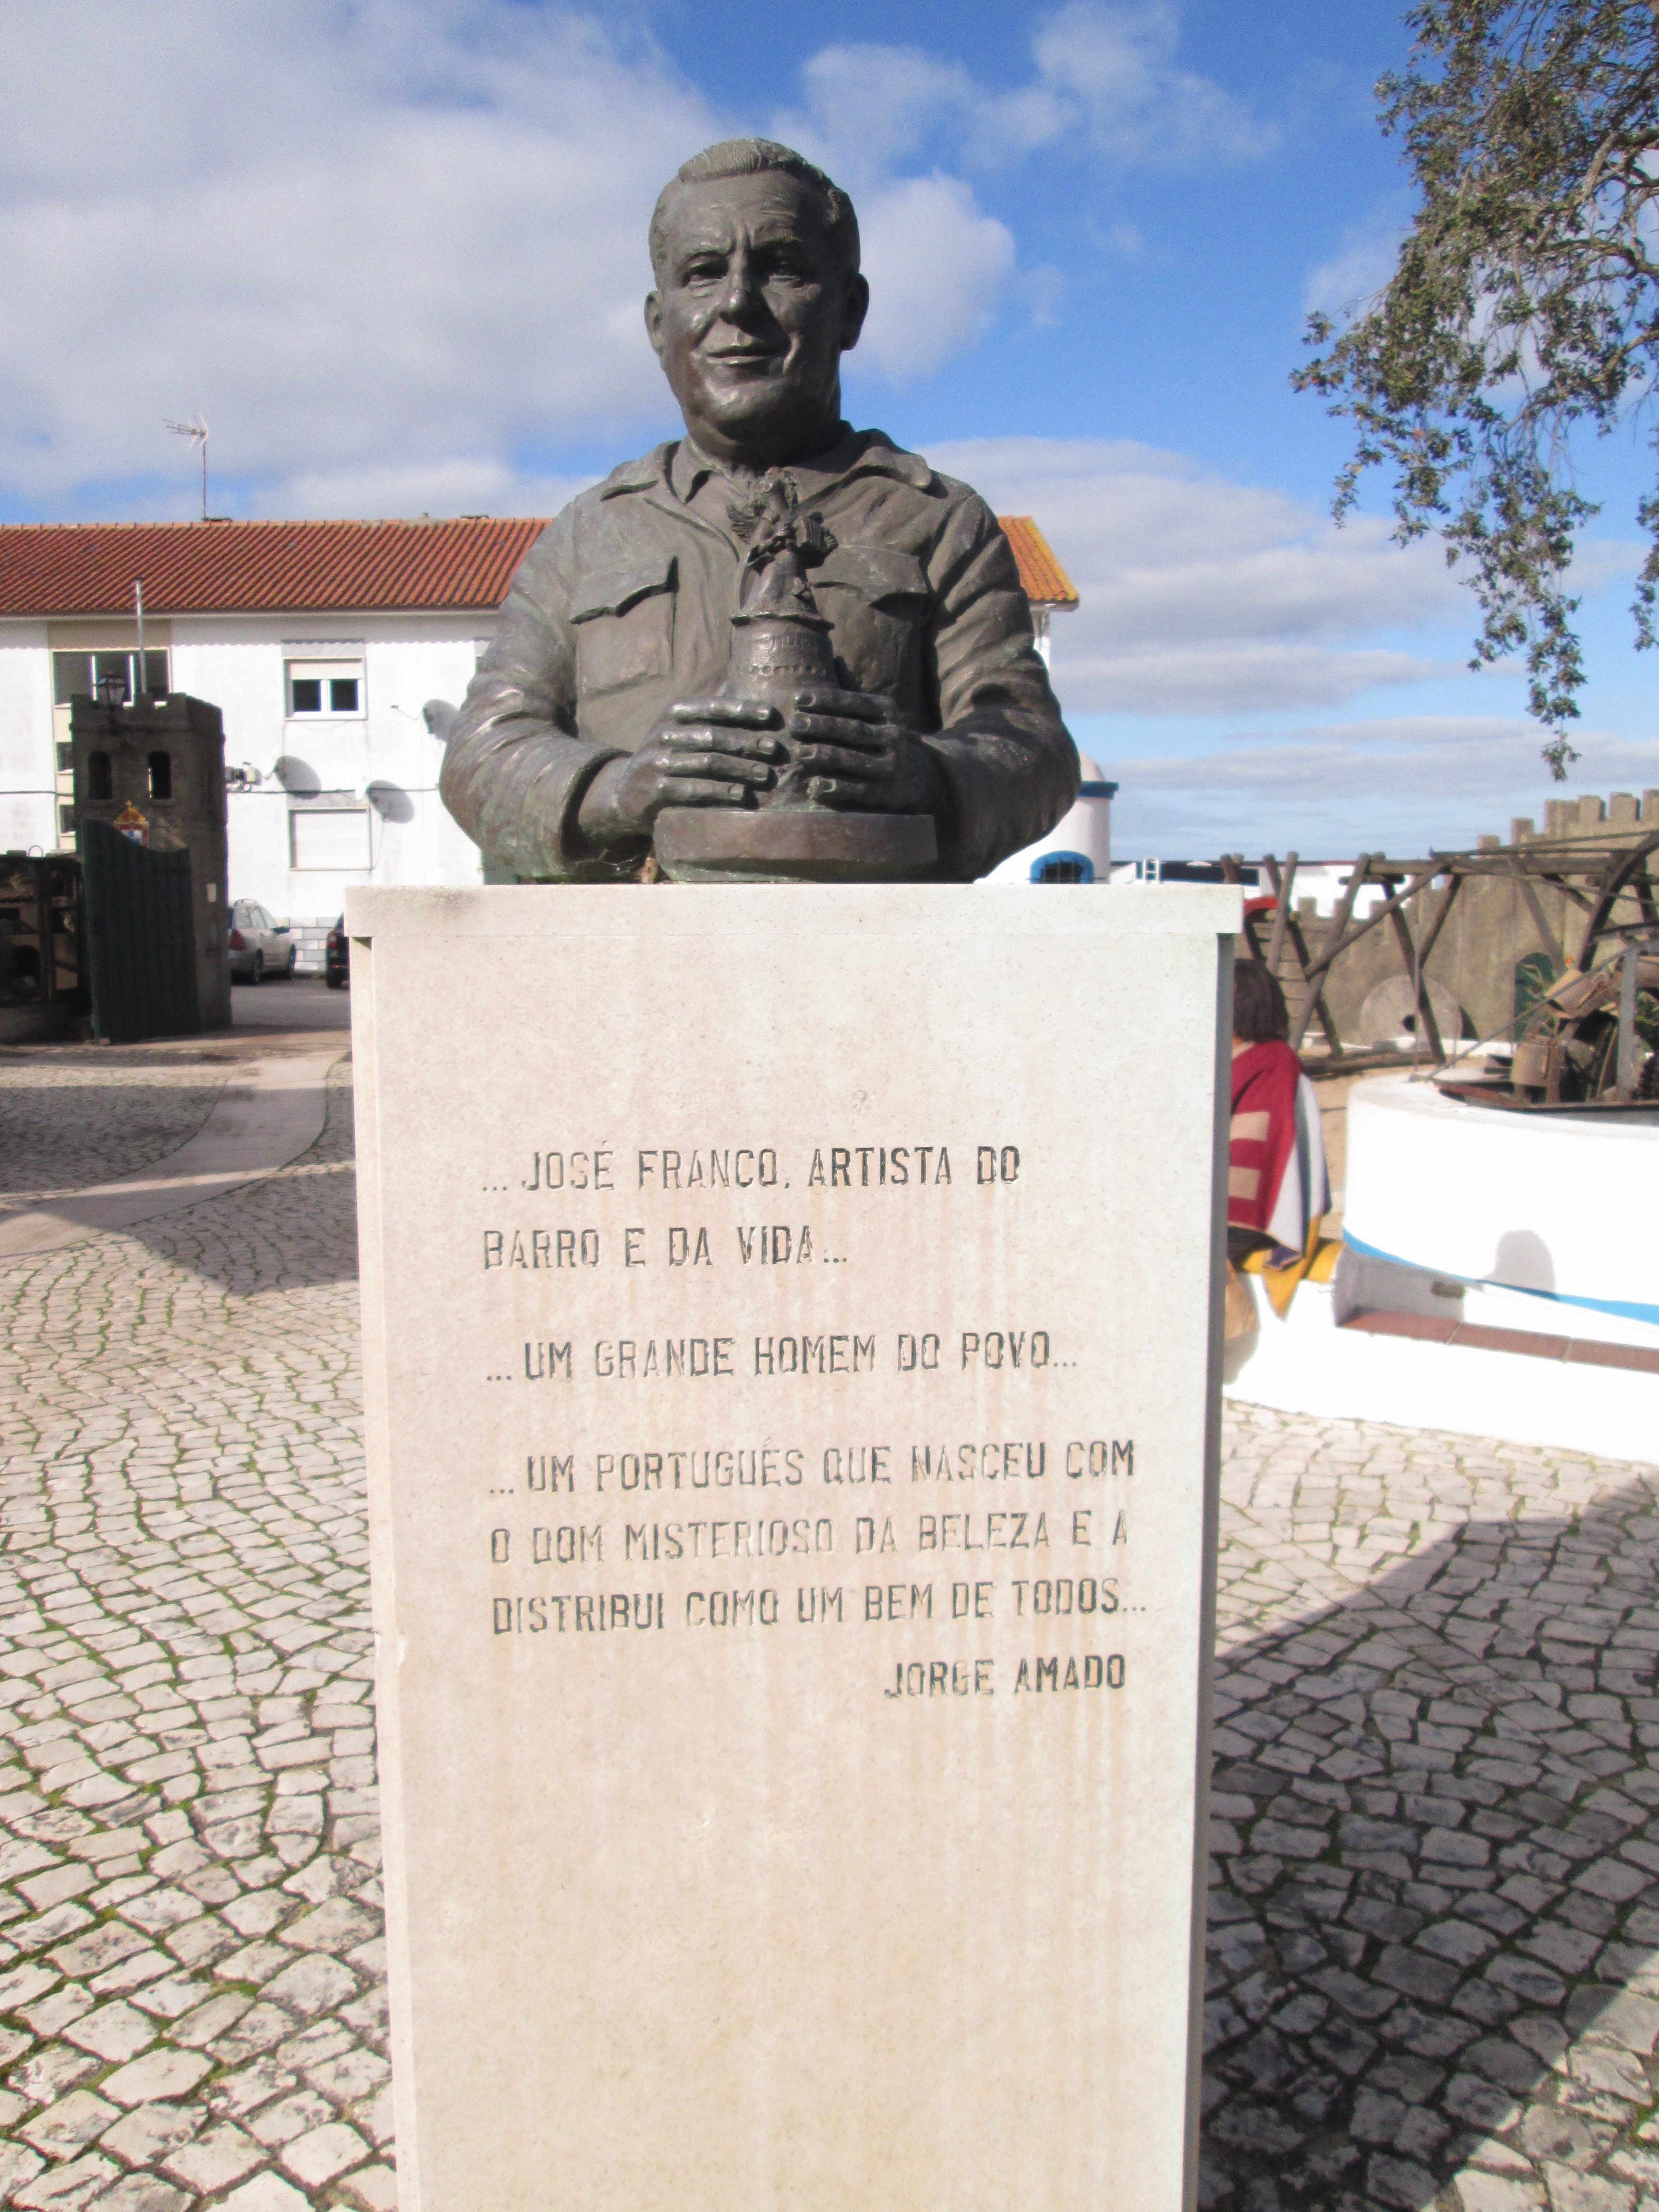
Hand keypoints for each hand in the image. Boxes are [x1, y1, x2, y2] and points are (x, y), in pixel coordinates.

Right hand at [579, 698, 782, 845]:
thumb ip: (709, 714)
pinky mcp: (655, 790)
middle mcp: (663, 734)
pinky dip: (720, 792)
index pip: (712, 707)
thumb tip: (751, 692)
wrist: (625, 791)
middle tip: (775, 749)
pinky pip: (693, 790)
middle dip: (747, 742)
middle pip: (713, 736)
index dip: (743, 710)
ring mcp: (657, 762)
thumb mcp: (680, 728)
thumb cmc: (668, 755)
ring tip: (766, 775)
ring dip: (740, 769)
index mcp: (673, 713)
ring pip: (707, 763)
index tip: (771, 716)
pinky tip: (742, 796)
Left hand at [783, 688, 943, 814]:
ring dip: (824, 756)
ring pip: (853, 759)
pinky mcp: (886, 793)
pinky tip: (814, 786)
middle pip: (852, 729)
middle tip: (794, 725)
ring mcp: (891, 766)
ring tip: (799, 752)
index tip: (798, 699)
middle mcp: (892, 736)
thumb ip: (852, 698)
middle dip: (820, 726)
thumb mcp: (876, 714)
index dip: (825, 700)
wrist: (917, 776)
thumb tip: (831, 661)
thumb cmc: (880, 738)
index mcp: (887, 712)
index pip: (854, 703)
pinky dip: (836, 788)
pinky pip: (858, 790)